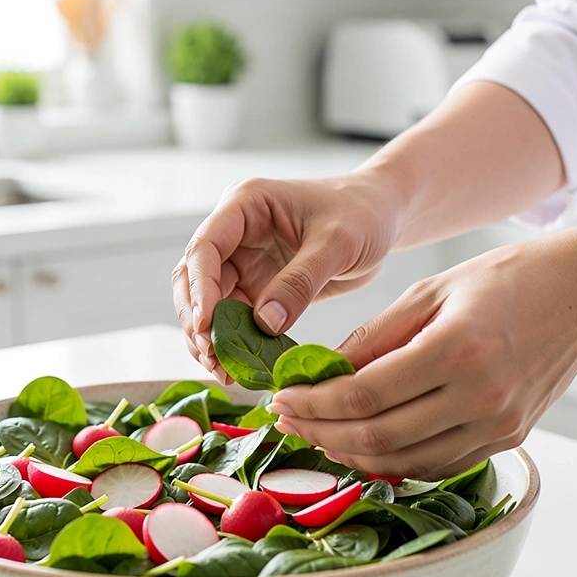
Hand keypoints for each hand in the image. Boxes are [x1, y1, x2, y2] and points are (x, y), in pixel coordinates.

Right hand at [172, 173, 404, 379]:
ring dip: (210, 338)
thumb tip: (264, 324)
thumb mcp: (338, 243)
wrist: (382, 216)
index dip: (199, 289)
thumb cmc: (363, 213)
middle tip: (213, 359)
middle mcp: (234, 232)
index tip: (205, 327)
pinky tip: (239, 367)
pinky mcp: (256, 286)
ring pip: (208, 304)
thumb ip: (300, 281)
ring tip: (223, 371)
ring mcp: (242, 261)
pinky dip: (233, 343)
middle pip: (194, 279)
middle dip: (198, 321)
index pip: (204, 248)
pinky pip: (234, 319)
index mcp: (245, 205)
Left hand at [270, 230, 576, 478]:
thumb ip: (374, 337)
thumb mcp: (429, 291)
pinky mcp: (508, 438)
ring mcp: (498, 425)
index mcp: (456, 349)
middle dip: (322, 433)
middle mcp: (480, 396)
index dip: (314, 404)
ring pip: (406, 461)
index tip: (281, 399)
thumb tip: (323, 373)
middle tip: (289, 422)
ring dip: (352, 454)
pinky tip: (364, 446)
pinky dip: (394, 461)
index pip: (364, 394)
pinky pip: (437, 464)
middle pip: (379, 436)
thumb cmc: (504, 280)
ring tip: (319, 435)